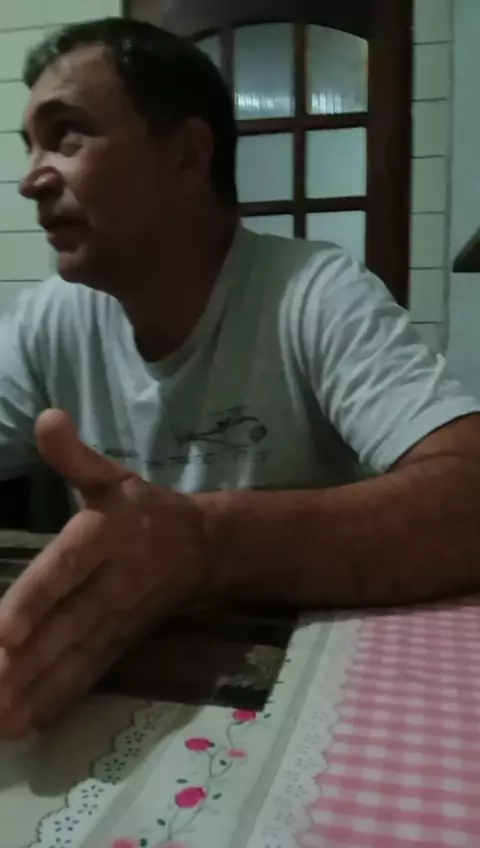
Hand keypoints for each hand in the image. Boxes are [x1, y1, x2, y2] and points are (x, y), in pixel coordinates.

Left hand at [0, 409, 210, 737]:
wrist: (204, 548)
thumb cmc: (145, 509)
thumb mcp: (113, 476)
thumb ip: (75, 456)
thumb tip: (46, 417)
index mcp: (103, 539)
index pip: (65, 572)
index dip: (35, 602)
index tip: (2, 633)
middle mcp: (110, 585)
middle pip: (63, 627)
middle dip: (24, 664)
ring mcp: (116, 621)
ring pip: (73, 659)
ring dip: (34, 692)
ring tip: (0, 722)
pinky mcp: (121, 644)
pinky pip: (89, 675)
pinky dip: (60, 701)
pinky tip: (28, 724)